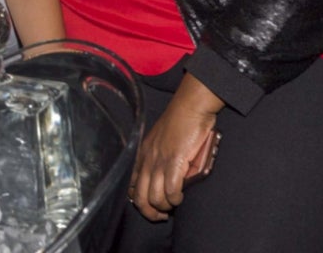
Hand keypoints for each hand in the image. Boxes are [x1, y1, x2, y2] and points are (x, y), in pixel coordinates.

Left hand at [128, 73, 223, 221]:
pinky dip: (175, 199)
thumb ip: (161, 160)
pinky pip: (171, 190)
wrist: (191, 106)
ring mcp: (159, 161)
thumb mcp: (162, 141)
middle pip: (139, 197)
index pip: (131, 185)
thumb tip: (167, 180)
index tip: (150, 207)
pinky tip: (179, 199)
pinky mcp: (174, 162)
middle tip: (161, 216)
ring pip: (154, 197)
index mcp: (142, 155)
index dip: (139, 201)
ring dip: (164, 208)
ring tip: (172, 207)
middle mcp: (147, 160)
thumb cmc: (181, 122)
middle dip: (149, 212)